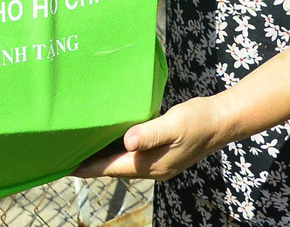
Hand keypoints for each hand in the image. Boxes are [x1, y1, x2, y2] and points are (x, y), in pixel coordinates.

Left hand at [74, 95, 233, 180]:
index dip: (89, 168)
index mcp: (152, 165)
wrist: (222, 121)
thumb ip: (149, 133)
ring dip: (105, 158)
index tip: (66, 168)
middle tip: (67, 157)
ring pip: (124, 163)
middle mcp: (153, 169)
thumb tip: (128, 142)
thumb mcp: (173, 124)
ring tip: (83, 150)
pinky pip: (134, 156)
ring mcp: (159, 163)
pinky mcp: (163, 154)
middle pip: (115, 169)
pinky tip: (111, 140)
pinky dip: (119, 150)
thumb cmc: (198, 120)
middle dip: (93, 165)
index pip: (113, 168)